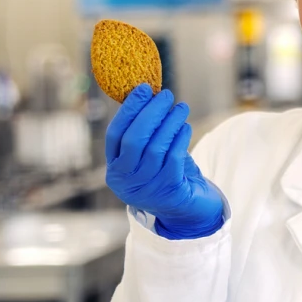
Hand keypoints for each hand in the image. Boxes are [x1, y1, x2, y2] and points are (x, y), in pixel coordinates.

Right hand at [105, 85, 224, 239]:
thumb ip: (144, 132)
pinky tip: (185, 127)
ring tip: (181, 108)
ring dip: (170, 122)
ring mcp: (147, 188)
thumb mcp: (148, 158)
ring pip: (156, 147)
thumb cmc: (165, 176)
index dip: (129, 109)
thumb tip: (147, 94)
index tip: (143, 89)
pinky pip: (174, 158)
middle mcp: (126, 181)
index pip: (115, 134)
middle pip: (134, 139)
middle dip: (151, 113)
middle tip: (166, 95)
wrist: (186, 213)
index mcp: (115, 170)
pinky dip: (180, 138)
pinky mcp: (169, 191)